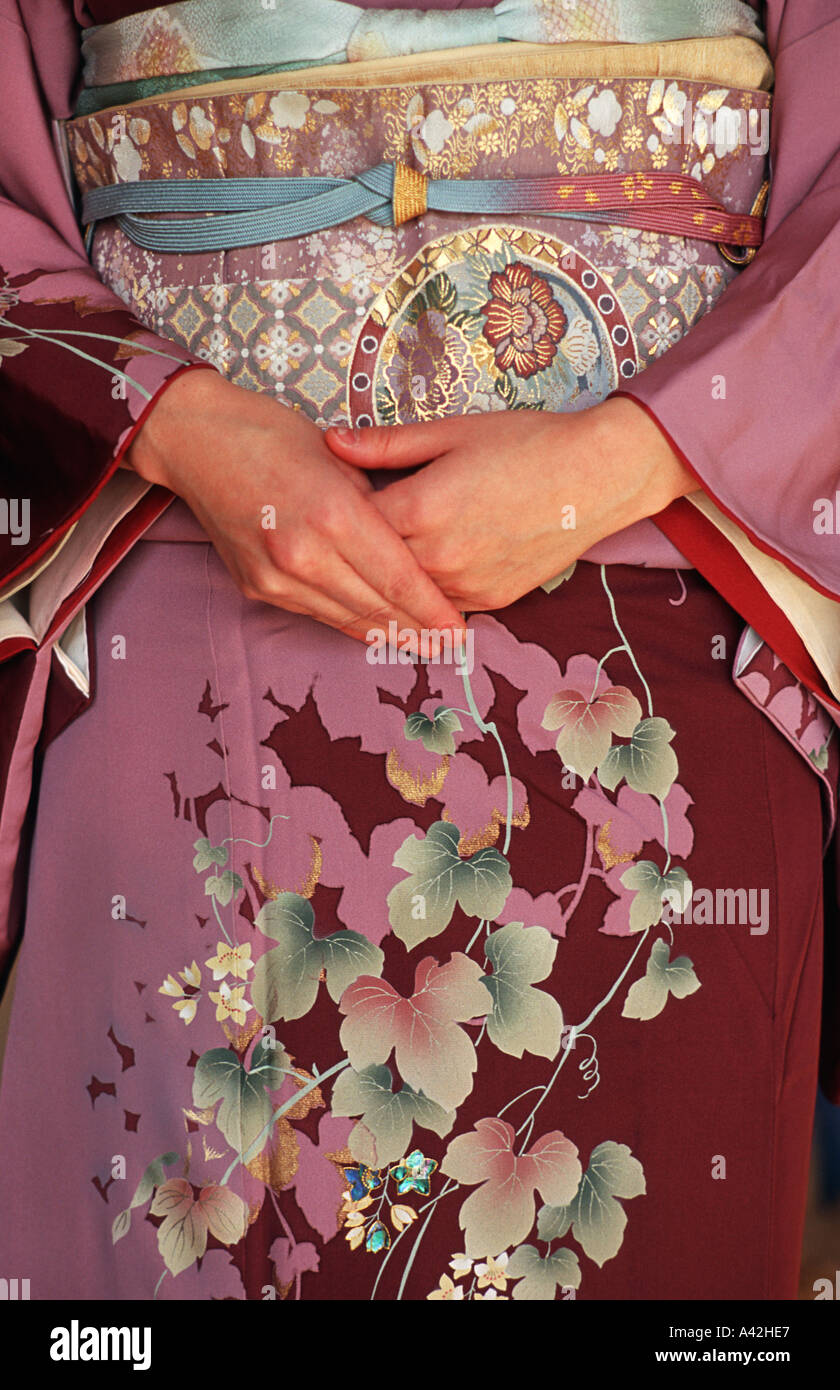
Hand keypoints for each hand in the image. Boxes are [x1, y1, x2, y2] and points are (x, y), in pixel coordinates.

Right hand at [123, 367, 465, 643]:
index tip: (458, 630)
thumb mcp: (338, 457)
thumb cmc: (272, 435)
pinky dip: (349, 624)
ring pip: (346, 618)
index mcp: (333, 514)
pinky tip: (375, 632)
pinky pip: (316, 613)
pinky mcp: (258, 587)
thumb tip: (412, 542)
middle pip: (376, 606)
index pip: (397, 577)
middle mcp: (304, 554)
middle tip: (451, 647)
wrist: (196, 442)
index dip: (431, 610)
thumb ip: (377, 505)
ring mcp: (277, 576)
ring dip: (387, 636)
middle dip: (418, 631)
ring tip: (423, 647)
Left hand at [325, 398, 696, 609]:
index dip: (333, 516)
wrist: (597, 476)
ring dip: (385, 579)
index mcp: (421, 510)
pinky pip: (438, 604)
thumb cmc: (527, 444)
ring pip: (403, 594)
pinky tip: (412, 576)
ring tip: (365, 561)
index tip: (319, 506)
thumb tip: (331, 442)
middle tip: (329, 542)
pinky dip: (422, 592)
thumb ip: (387, 444)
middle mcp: (439, 558)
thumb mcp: (452, 433)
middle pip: (371, 568)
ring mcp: (465, 586)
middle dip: (351, 555)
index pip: (351, 526)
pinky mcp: (490, 601)